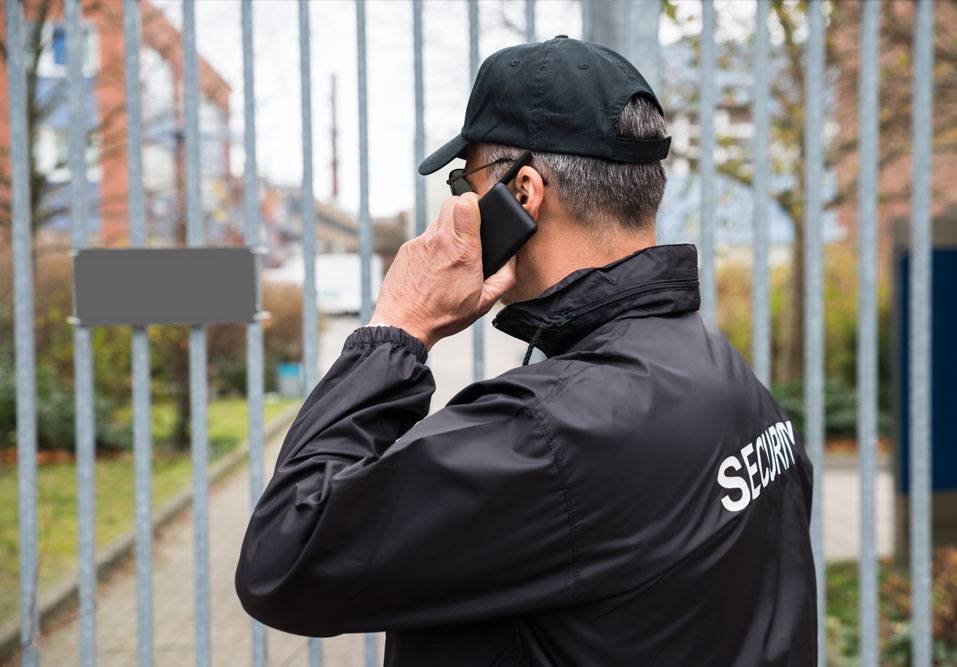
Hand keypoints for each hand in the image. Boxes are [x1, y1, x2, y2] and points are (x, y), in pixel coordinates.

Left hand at [370, 192, 515, 349]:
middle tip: (469, 227)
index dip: (474, 202)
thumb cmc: (443, 316)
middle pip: (451, 202)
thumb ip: (505, 277)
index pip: (466, 203)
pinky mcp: (406, 249)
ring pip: (437, 220)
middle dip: (462, 209)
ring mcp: (420, 243)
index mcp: (464, 251)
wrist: (405, 324)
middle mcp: (440, 241)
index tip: (479, 212)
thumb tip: (512, 258)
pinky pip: (424, 237)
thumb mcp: (485, 302)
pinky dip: (432, 246)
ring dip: (448, 229)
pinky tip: (434, 266)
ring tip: (452, 253)